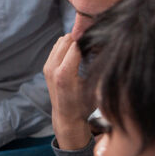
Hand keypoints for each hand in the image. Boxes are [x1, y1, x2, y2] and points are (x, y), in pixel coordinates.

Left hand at [43, 35, 93, 149]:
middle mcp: (53, 68)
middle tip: (94, 42)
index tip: (99, 39)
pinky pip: (57, 47)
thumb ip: (97, 67)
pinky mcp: (46, 67)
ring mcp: (48, 67)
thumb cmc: (85, 105)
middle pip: (68, 39)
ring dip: (74, 41)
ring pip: (61, 40)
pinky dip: (67, 46)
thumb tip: (108, 47)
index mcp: (65, 73)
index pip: (77, 44)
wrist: (67, 117)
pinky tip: (78, 52)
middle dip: (81, 38)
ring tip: (87, 47)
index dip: (89, 39)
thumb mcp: (95, 87)